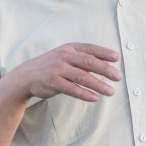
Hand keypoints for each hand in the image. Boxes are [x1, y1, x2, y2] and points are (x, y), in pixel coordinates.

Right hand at [5, 42, 121, 102]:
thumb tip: (109, 62)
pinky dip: (84, 94)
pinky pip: (72, 89)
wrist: (26, 76)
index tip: (117, 58)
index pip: (90, 49)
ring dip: (98, 85)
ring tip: (111, 91)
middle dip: (105, 70)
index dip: (104, 53)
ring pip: (82, 77)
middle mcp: (64, 56)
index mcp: (70, 48)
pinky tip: (95, 98)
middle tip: (118, 77)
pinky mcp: (52, 82)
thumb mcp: (67, 57)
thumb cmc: (53, 66)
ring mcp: (57, 69)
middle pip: (89, 62)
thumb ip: (85, 59)